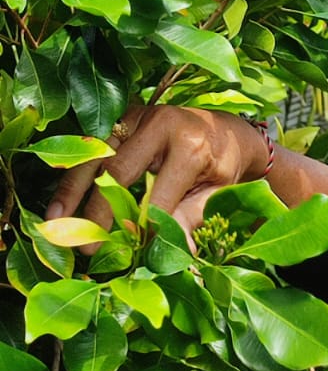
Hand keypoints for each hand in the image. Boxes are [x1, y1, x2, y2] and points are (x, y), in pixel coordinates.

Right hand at [45, 105, 268, 240]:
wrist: (229, 131)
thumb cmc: (224, 166)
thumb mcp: (219, 194)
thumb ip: (193, 219)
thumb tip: (174, 252)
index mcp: (190, 146)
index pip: (158, 196)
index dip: (142, 228)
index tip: (128, 254)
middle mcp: (161, 124)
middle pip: (117, 171)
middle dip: (98, 211)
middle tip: (86, 246)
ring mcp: (139, 116)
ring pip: (96, 154)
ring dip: (72, 189)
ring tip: (56, 220)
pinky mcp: (124, 117)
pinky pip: (93, 146)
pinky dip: (75, 173)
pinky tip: (62, 201)